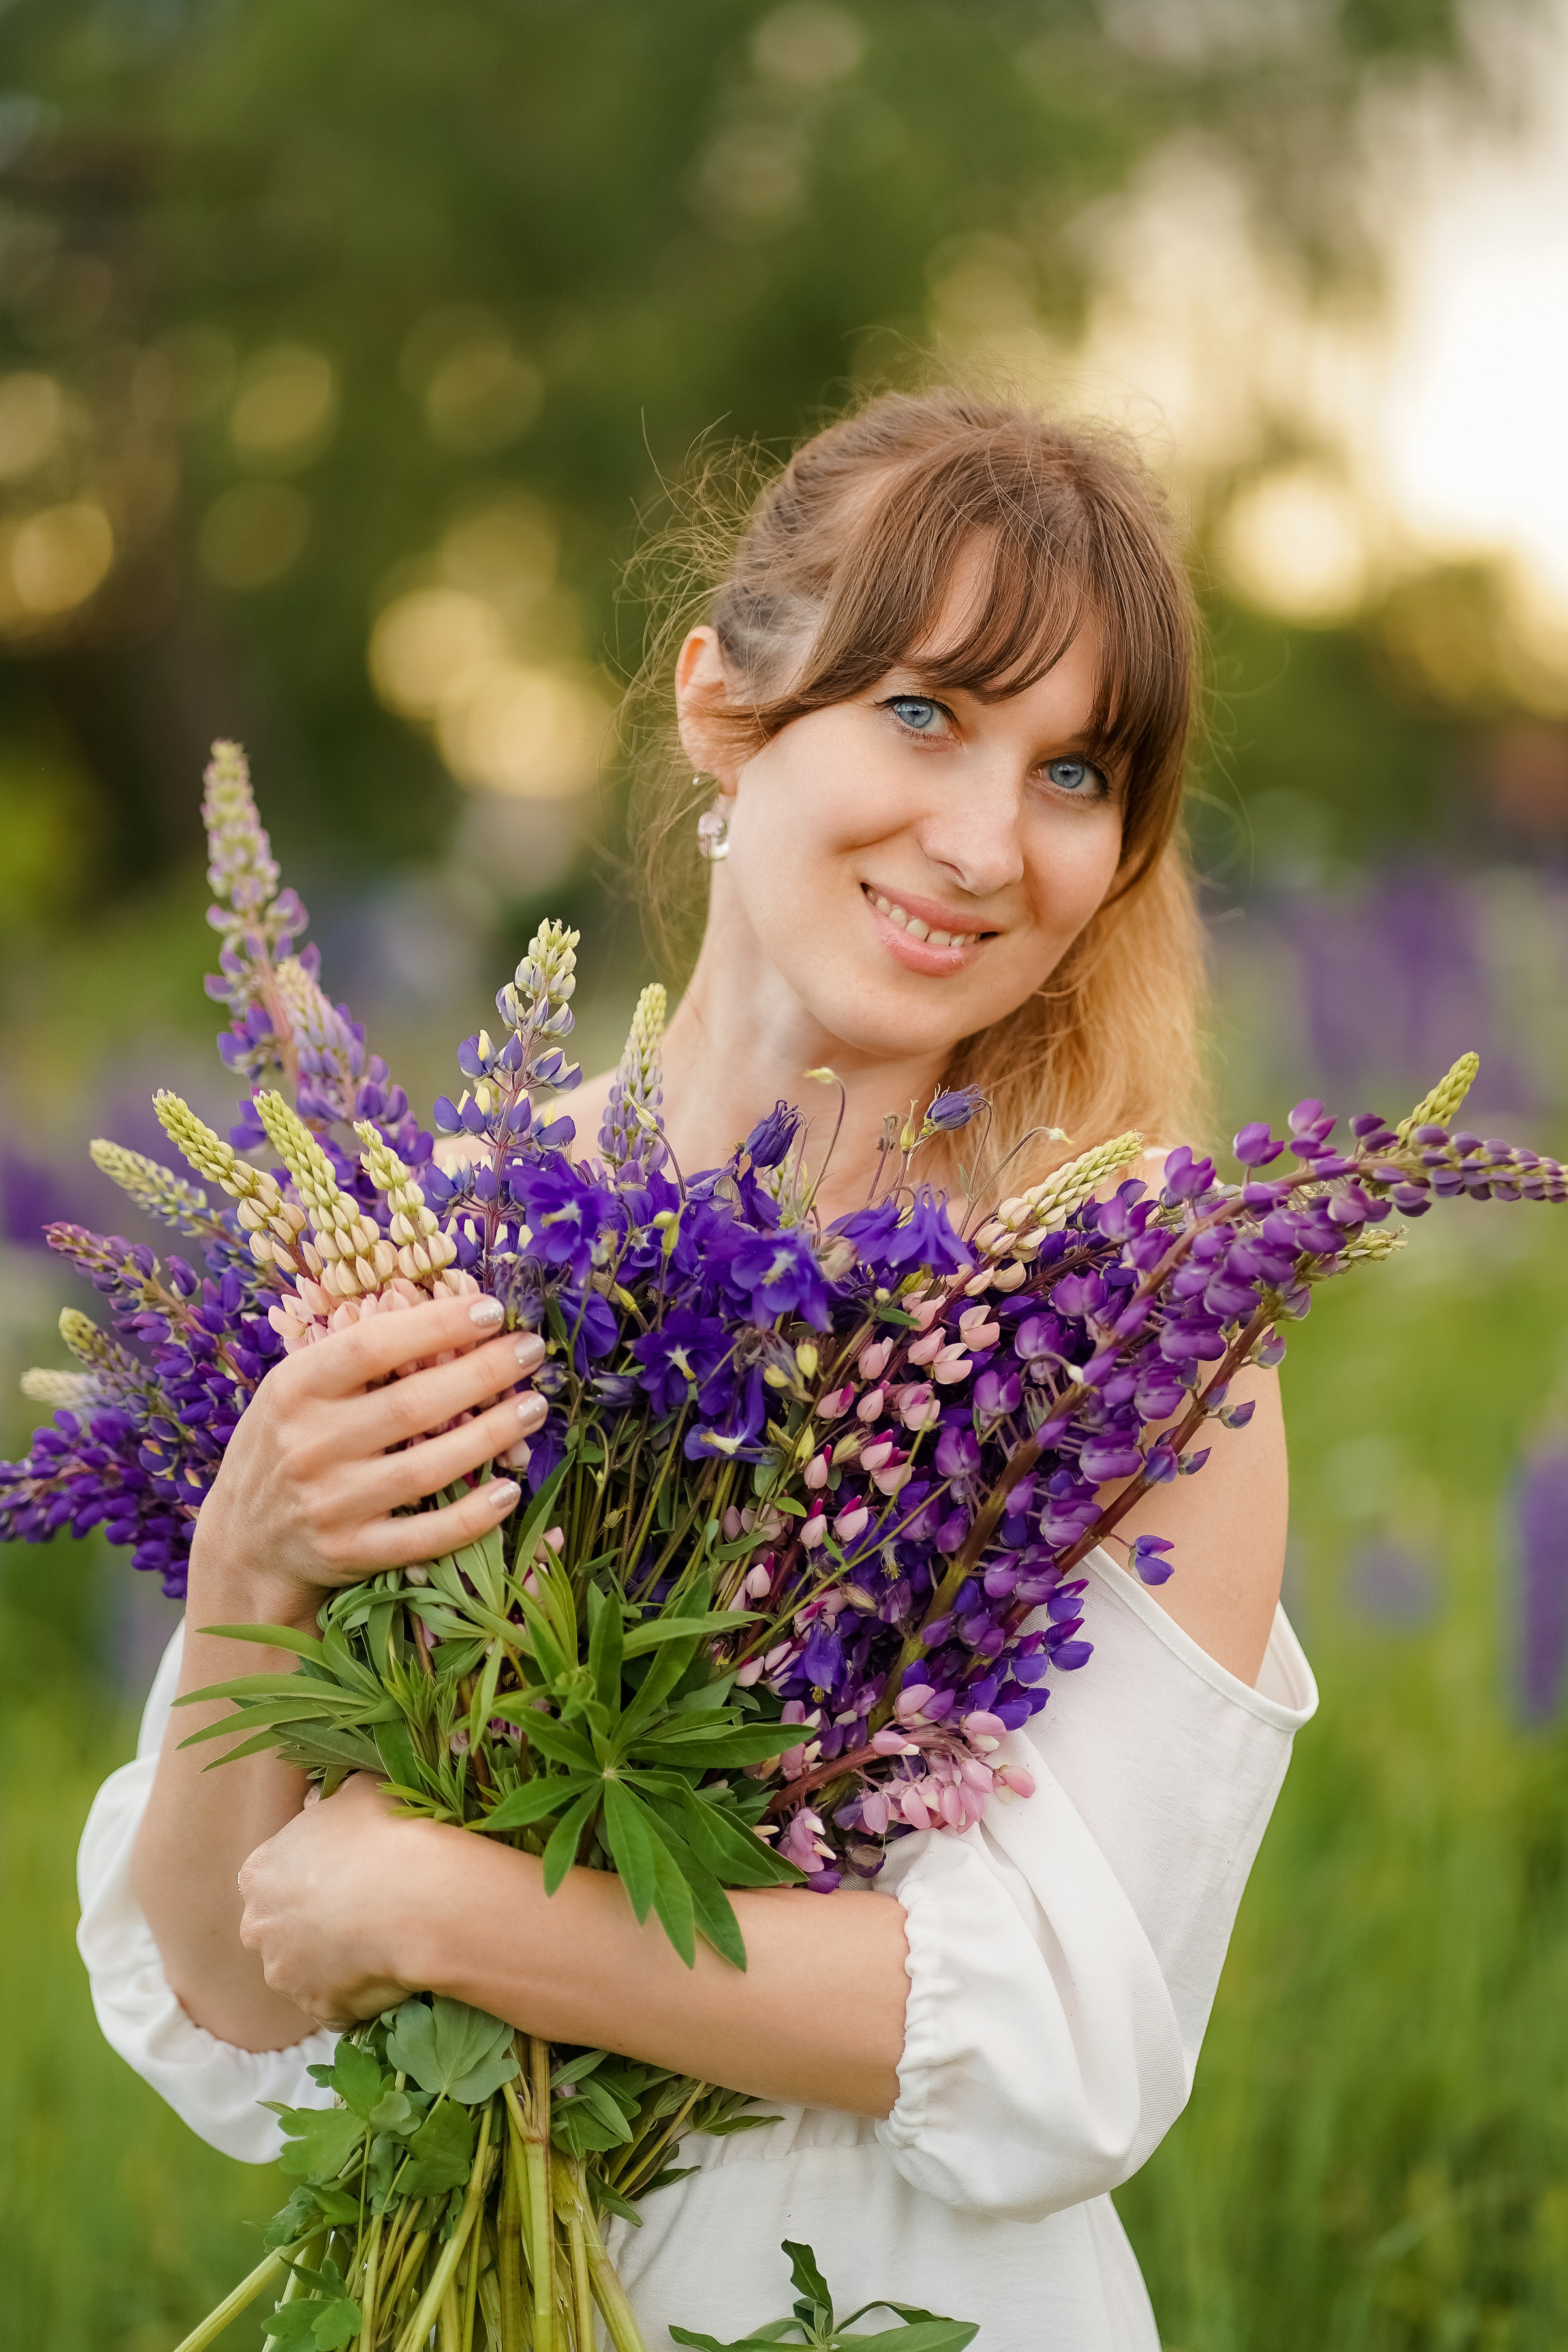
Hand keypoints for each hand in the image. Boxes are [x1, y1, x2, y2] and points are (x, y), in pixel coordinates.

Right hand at [190, 1291, 548, 1627]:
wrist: (244, 1542)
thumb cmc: (288, 1444)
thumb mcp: (298, 1390)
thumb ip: (357, 1357)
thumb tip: (448, 1314)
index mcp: (294, 1390)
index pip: (371, 1345)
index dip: (436, 1324)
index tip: (491, 1310)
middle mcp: (307, 1445)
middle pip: (412, 1405)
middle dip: (484, 1373)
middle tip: (532, 1351)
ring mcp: (329, 1504)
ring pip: (427, 1468)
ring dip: (492, 1435)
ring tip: (534, 1407)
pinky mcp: (351, 1552)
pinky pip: (425, 1536)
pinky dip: (472, 1516)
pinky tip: (509, 1489)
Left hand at [237, 1774, 447, 2028]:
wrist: (420, 1897)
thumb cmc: (386, 1834)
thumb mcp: (356, 1793)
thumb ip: (328, 1803)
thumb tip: (319, 1804)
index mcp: (259, 1873)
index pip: (273, 1877)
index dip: (311, 1873)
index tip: (346, 1870)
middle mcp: (259, 1928)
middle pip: (282, 1927)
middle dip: (314, 1921)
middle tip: (364, 1906)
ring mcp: (286, 1975)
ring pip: (307, 1968)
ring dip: (335, 1958)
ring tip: (384, 1937)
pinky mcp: (319, 2010)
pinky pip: (338, 2001)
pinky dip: (359, 1989)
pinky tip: (391, 1966)